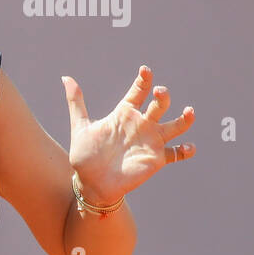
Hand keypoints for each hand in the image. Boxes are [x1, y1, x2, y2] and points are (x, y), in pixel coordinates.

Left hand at [62, 65, 195, 204]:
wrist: (91, 183)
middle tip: (160, 92)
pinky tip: (188, 147)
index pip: (138, 92)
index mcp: (124, 114)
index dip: (143, 80)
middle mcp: (141, 124)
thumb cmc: (85, 154)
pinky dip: (185, 150)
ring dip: (184, 119)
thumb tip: (65, 78)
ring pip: (175, 125)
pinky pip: (176, 153)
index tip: (145, 71)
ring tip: (188, 112)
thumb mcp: (80, 126)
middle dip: (162, 96)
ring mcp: (151, 141)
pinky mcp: (156, 158)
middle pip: (159, 105)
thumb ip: (76, 102)